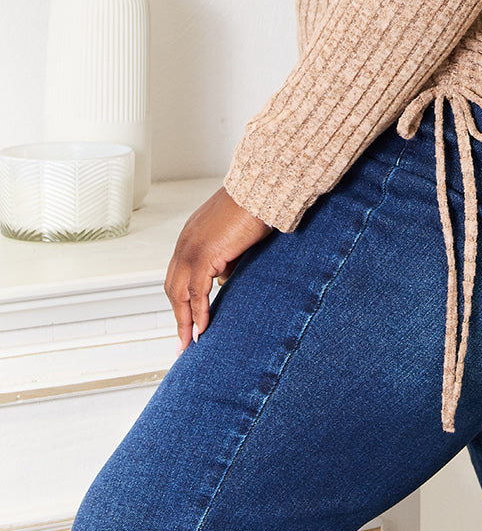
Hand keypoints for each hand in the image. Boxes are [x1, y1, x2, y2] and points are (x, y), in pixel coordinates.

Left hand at [164, 187, 272, 349]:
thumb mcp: (236, 236)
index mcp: (191, 236)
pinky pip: (196, 292)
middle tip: (184, 339)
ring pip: (180, 293)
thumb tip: (223, 278)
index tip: (186, 319)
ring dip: (184, 320)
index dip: (181, 299)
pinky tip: (202, 328)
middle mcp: (186, 243)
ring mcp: (192, 248)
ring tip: (190, 342)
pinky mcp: (204, 254)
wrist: (261, 188)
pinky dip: (197, 313)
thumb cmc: (256, 206)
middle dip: (178, 315)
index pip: (179, 274)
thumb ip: (226, 257)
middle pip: (172, 286)